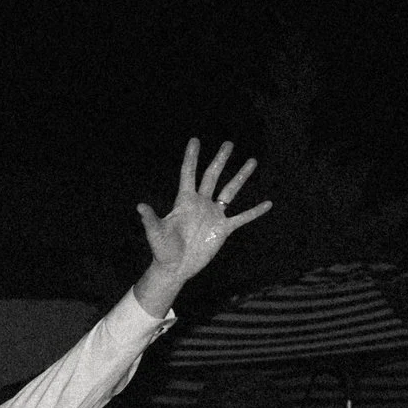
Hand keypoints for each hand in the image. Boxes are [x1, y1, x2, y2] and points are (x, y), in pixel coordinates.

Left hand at [137, 139, 270, 290]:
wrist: (175, 268)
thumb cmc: (163, 250)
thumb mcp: (156, 233)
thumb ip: (151, 219)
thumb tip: (139, 206)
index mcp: (184, 201)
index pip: (188, 174)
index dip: (191, 158)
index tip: (195, 140)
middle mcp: (200, 203)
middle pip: (212, 176)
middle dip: (220, 160)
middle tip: (229, 143)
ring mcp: (213, 215)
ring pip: (229, 191)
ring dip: (241, 177)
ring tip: (252, 161)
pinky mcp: (223, 229)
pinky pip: (242, 217)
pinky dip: (254, 211)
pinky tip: (268, 203)